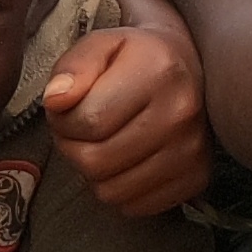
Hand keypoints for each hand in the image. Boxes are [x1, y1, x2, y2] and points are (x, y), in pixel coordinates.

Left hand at [42, 21, 209, 217]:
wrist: (187, 66)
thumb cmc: (135, 57)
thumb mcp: (100, 44)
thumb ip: (73, 67)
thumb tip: (55, 101)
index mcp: (158, 71)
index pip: (89, 121)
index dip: (62, 120)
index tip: (66, 109)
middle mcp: (182, 113)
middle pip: (96, 161)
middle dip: (73, 147)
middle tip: (79, 129)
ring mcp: (193, 151)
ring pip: (111, 190)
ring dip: (93, 172)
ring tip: (101, 143)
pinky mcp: (197, 179)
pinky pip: (134, 206)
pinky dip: (119, 189)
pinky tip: (124, 160)